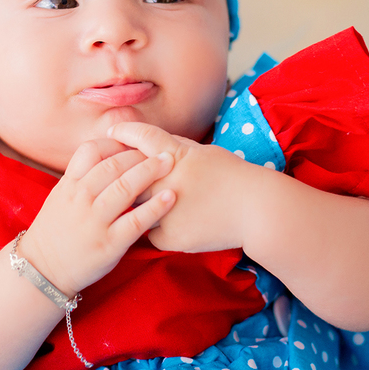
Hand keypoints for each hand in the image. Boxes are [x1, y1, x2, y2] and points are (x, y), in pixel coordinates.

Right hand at [18, 138, 175, 297]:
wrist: (43, 270)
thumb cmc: (55, 232)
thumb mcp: (60, 198)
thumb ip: (80, 178)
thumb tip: (106, 156)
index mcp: (69, 185)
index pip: (92, 150)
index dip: (116, 142)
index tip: (134, 142)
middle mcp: (81, 199)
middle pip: (113, 165)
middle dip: (140, 154)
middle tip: (162, 150)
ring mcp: (95, 221)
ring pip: (125, 187)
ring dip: (150, 172)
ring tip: (170, 163)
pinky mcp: (109, 243)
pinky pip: (136, 221)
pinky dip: (155, 207)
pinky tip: (170, 197)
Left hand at [107, 122, 260, 253]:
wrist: (256, 211)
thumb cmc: (233, 176)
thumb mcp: (205, 152)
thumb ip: (174, 147)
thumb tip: (148, 141)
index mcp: (177, 156)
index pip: (142, 137)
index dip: (124, 132)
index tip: (111, 132)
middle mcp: (167, 182)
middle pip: (129, 176)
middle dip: (119, 175)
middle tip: (112, 176)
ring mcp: (167, 211)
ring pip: (135, 208)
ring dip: (135, 205)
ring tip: (133, 204)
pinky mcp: (171, 237)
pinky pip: (150, 232)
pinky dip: (156, 228)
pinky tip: (169, 225)